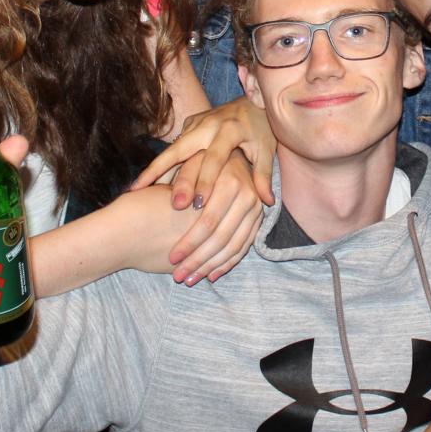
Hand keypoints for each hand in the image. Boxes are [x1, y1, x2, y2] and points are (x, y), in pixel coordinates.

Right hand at [129, 97, 275, 211]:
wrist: (254, 101)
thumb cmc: (261, 130)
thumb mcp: (266, 151)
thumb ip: (263, 175)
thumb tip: (267, 202)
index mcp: (230, 129)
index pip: (214, 159)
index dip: (205, 181)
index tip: (196, 204)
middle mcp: (208, 124)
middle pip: (179, 149)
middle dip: (159, 170)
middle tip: (140, 191)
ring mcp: (195, 122)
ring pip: (171, 149)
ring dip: (154, 169)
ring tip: (135, 190)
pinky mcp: (189, 124)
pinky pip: (174, 147)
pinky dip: (162, 165)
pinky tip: (147, 184)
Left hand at [160, 152, 264, 283]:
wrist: (236, 151)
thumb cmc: (206, 157)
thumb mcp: (193, 160)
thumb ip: (183, 180)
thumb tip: (177, 204)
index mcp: (232, 182)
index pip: (208, 221)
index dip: (189, 242)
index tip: (172, 257)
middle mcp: (249, 197)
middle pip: (221, 238)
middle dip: (198, 260)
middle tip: (179, 276)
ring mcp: (257, 210)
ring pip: (234, 247)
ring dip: (211, 266)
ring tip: (190, 279)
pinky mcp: (258, 220)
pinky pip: (244, 247)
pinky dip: (227, 263)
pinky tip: (211, 275)